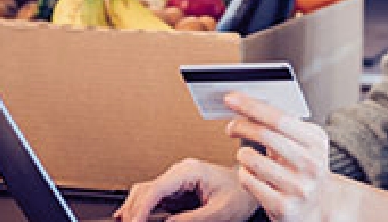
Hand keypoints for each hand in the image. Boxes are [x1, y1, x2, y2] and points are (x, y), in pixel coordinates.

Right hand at [114, 157, 259, 221]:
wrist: (253, 186)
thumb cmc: (242, 194)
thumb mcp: (221, 212)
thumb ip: (193, 218)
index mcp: (190, 171)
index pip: (156, 188)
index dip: (141, 208)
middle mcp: (180, 173)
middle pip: (145, 189)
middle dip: (134, 209)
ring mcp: (178, 180)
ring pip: (146, 193)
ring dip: (136, 209)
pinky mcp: (178, 190)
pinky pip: (155, 198)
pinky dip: (143, 208)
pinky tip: (136, 217)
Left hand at [224, 91, 343, 220]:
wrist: (321, 206)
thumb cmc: (305, 168)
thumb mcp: (305, 143)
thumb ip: (283, 125)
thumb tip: (249, 106)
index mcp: (316, 142)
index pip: (279, 118)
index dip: (252, 106)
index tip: (231, 99)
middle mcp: (310, 165)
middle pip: (265, 135)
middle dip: (241, 126)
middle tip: (231, 126)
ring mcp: (297, 188)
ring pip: (252, 160)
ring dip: (243, 154)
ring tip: (247, 156)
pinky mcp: (283, 207)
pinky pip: (249, 181)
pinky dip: (243, 174)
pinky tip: (250, 173)